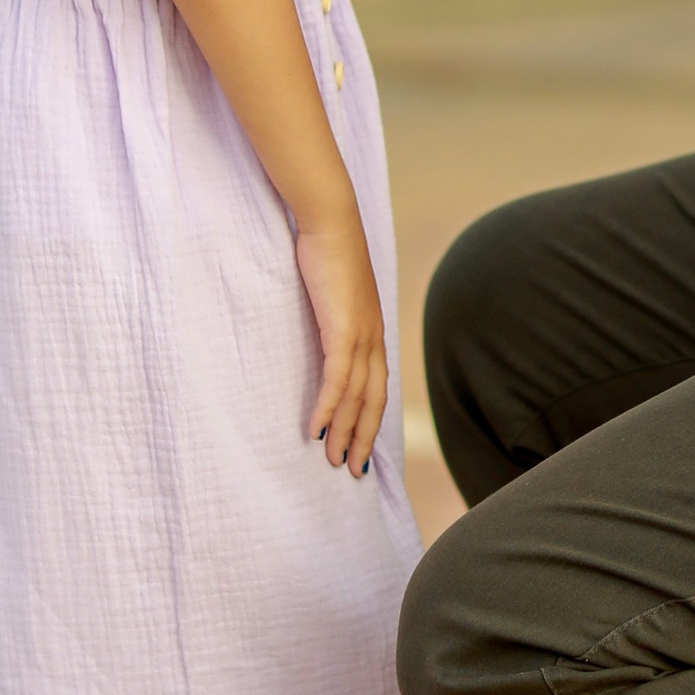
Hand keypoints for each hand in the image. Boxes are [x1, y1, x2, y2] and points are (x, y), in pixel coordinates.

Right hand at [295, 214, 389, 475]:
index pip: (378, 386)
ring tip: (334, 461)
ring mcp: (361, 336)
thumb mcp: (335, 290)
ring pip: (358, 398)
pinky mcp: (343, 331)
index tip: (362, 445)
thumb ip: (333, 313)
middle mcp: (373, 339)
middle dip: (363, 438)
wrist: (331, 223)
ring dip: (345, 432)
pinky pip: (337, 381)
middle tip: (353, 471)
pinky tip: (316, 430)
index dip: (371, 419)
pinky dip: (329, 409)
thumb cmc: (328, 251)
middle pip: (374, 401)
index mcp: (373, 331)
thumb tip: (324, 328)